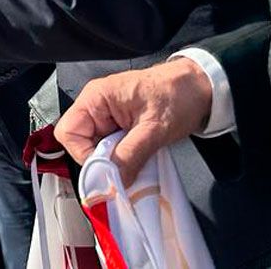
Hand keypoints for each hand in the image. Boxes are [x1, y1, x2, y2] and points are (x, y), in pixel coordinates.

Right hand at [55, 58, 211, 184]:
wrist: (201, 88)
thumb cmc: (178, 95)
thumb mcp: (155, 128)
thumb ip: (131, 154)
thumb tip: (113, 181)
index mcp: (96, 98)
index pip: (69, 133)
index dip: (84, 155)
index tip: (107, 171)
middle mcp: (96, 107)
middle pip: (79, 143)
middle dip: (99, 161)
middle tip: (122, 170)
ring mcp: (106, 118)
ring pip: (95, 150)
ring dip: (112, 162)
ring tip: (134, 165)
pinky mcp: (118, 128)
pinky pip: (110, 150)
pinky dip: (121, 161)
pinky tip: (136, 163)